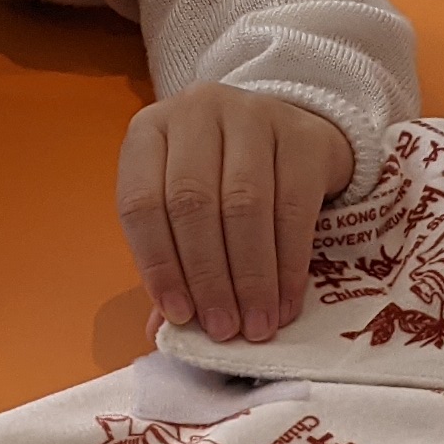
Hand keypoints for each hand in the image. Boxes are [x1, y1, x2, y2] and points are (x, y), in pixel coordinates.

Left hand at [116, 86, 352, 344]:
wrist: (293, 136)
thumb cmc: (224, 178)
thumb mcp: (186, 210)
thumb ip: (172, 261)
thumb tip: (163, 331)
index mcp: (150, 132)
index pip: (141, 202)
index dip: (158, 265)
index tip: (179, 316)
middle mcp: (196, 112)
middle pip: (193, 203)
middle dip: (208, 277)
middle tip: (223, 328)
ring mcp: (252, 115)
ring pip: (244, 206)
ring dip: (250, 278)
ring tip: (256, 325)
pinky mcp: (302, 134)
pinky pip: (293, 208)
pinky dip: (288, 264)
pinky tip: (285, 301)